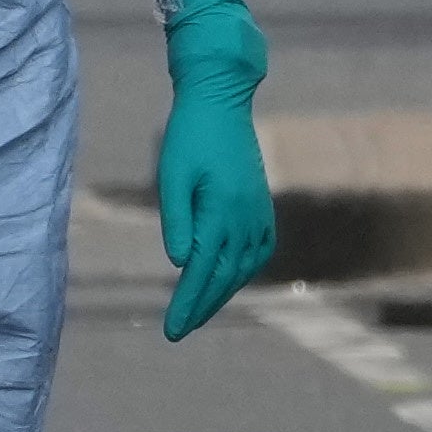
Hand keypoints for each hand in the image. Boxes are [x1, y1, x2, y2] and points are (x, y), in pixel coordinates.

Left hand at [152, 0, 275, 338]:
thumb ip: (178, 219)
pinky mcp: (261, 206)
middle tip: (179, 331)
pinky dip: (243, 273)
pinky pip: (258, 251)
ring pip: (243, 268)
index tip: (170, 330)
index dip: (186, 304)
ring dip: (221, 293)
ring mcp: (258, 213)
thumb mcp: (173, 175)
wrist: (221, 101)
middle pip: (224, 277)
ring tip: (198, 312)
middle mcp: (246, 218)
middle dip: (201, 307)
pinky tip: (230, 280)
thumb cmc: (189, 136)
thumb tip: (181, 264)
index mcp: (222, 212)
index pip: (202, 272)